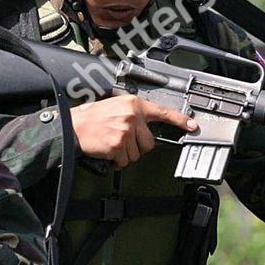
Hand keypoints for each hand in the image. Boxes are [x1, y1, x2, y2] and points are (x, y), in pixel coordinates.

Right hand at [72, 95, 196, 167]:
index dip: (179, 120)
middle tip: (122, 141)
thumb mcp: (115, 107)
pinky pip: (125, 161)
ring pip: (137, 154)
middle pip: (149, 142)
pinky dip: (116, 161)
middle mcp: (132, 116)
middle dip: (137, 146)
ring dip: (125, 154)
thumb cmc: (91, 118)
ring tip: (111, 144)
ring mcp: (126, 130)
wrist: (72, 126)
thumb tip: (146, 127)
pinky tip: (107, 151)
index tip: (192, 126)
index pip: (161, 112)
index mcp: (133, 104)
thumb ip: (133, 114)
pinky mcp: (118, 144)